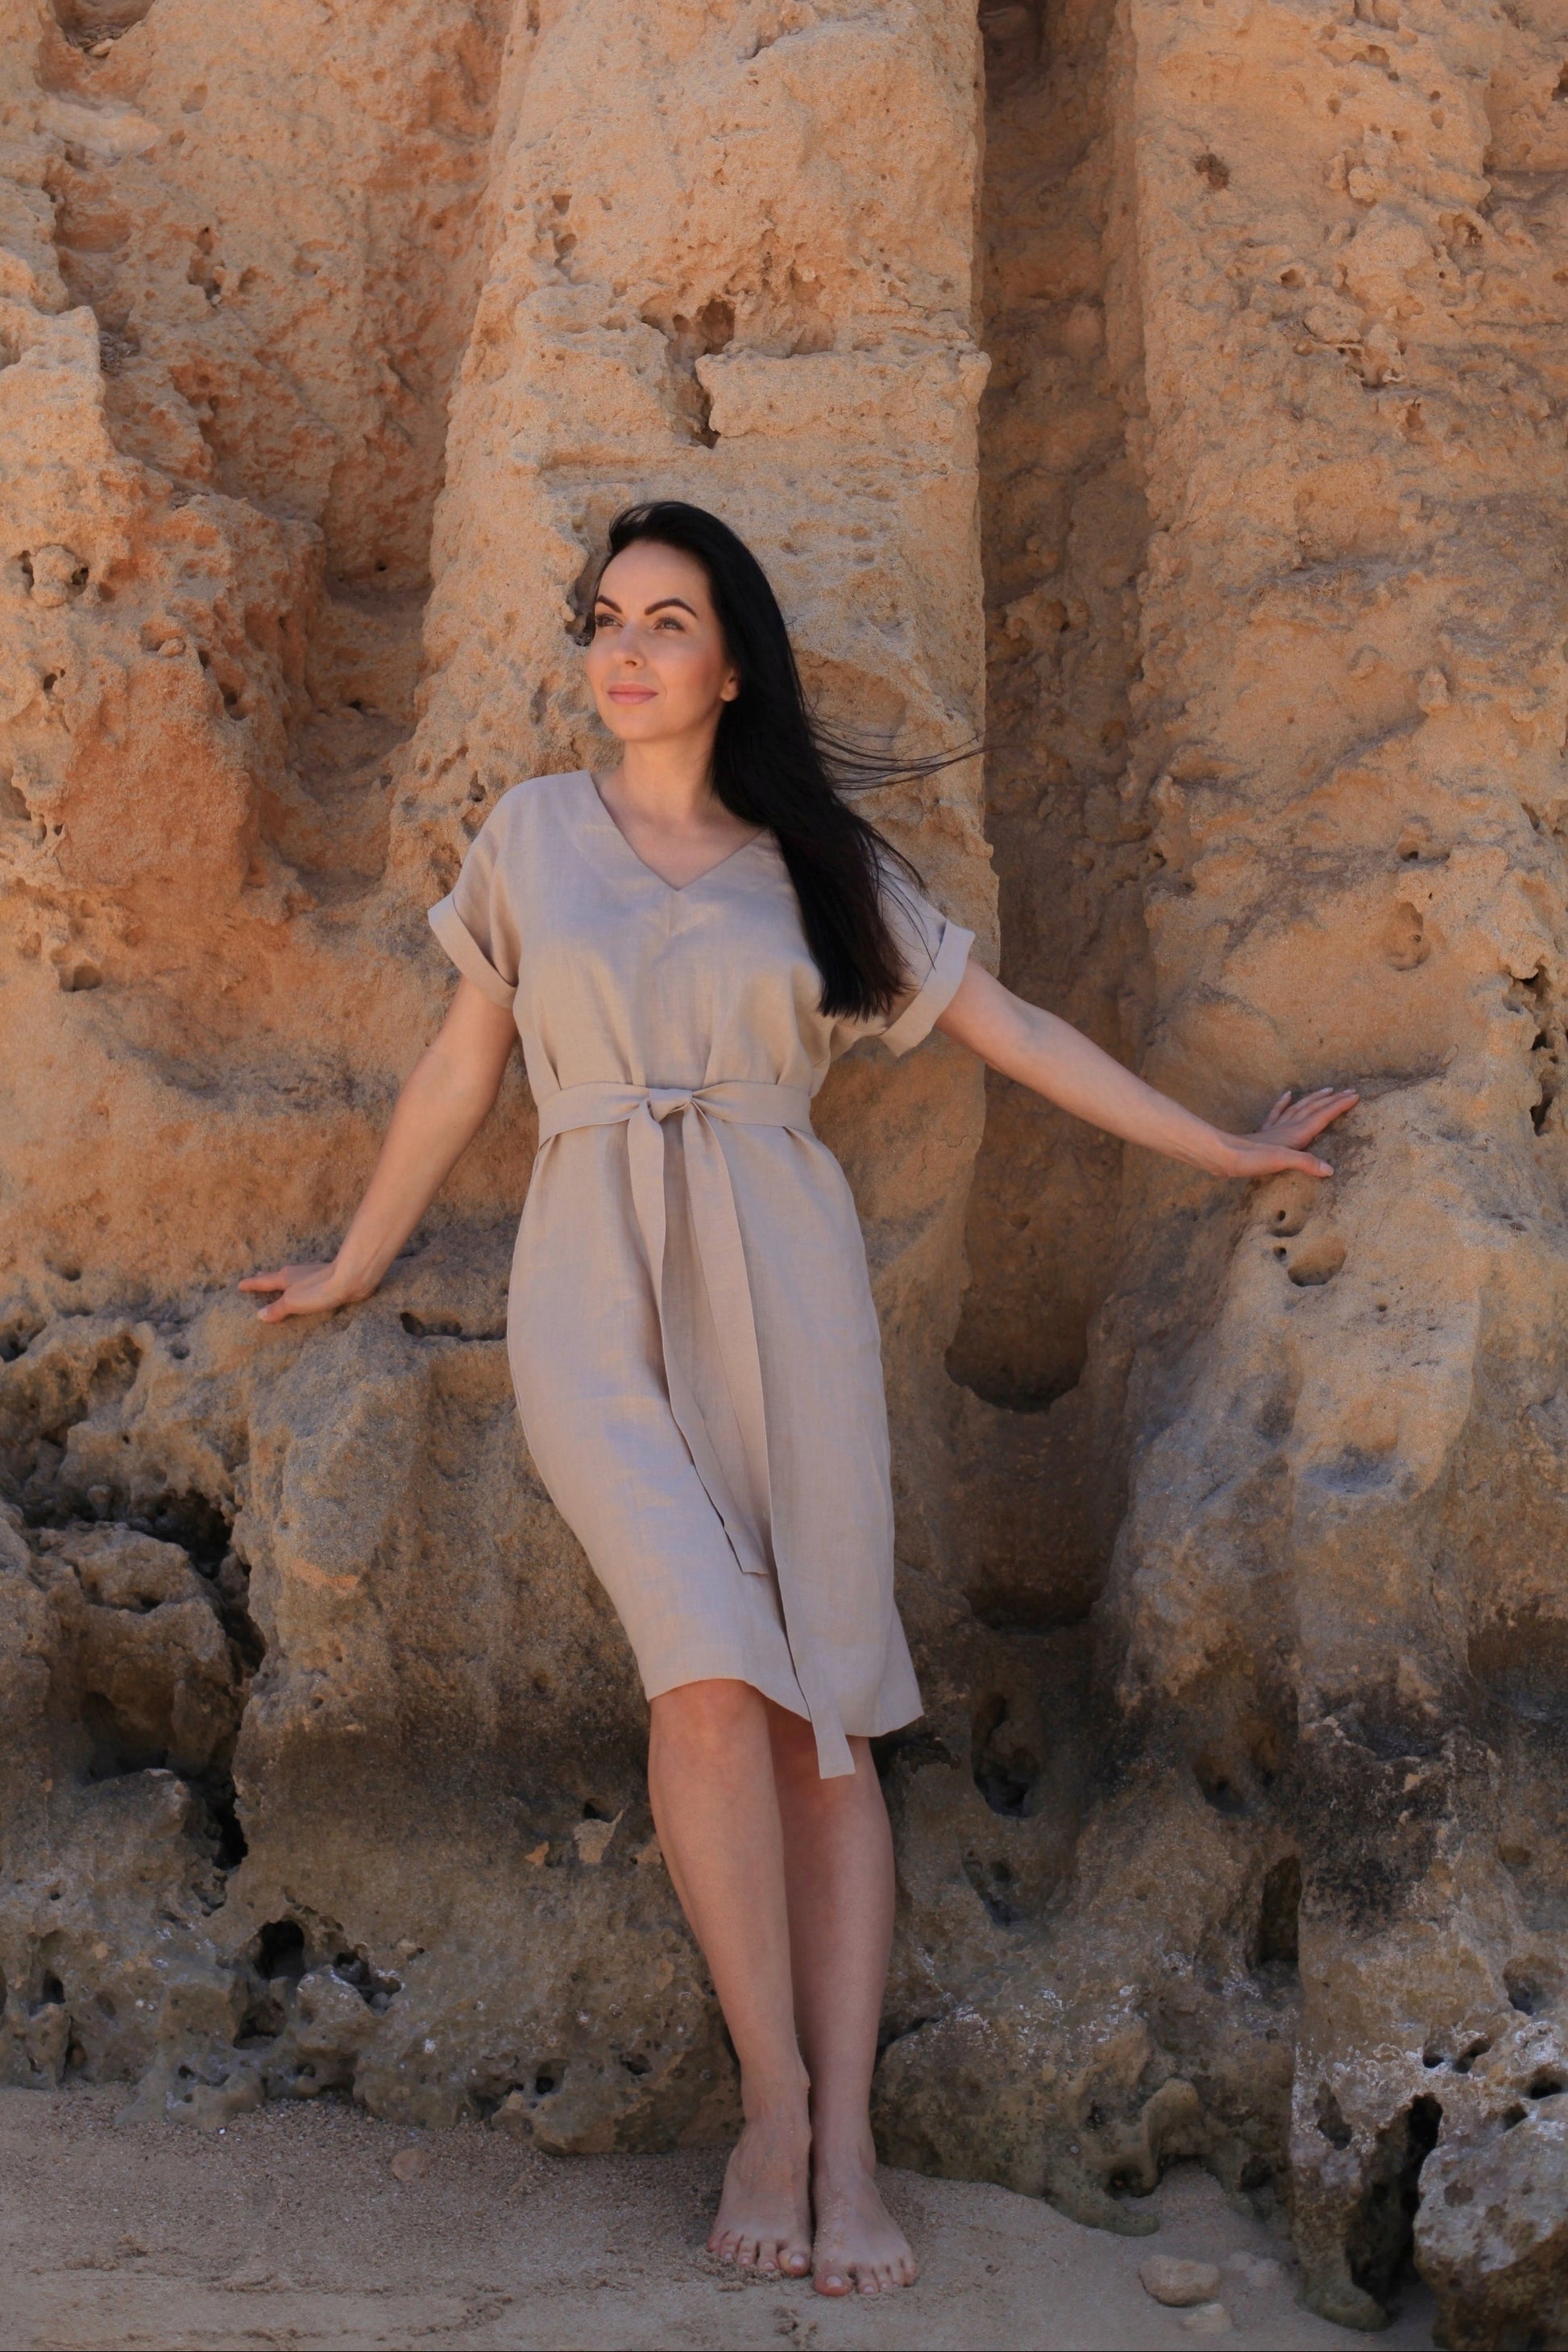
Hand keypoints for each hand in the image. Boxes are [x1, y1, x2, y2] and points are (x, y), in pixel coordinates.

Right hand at [239, 1261, 369, 1323]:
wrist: (351, 1278)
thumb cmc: (319, 1290)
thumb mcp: (293, 1302)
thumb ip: (277, 1309)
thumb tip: (260, 1315)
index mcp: (285, 1277)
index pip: (263, 1282)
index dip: (251, 1284)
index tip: (239, 1284)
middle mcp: (297, 1273)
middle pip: (277, 1276)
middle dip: (266, 1279)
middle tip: (258, 1278)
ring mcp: (313, 1275)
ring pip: (294, 1277)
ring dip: (285, 1281)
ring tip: (281, 1285)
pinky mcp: (328, 1280)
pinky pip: (309, 1283)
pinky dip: (302, 1286)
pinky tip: (308, 1290)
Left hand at [1217, 1086, 1359, 1181]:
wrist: (1223, 1155)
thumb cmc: (1252, 1159)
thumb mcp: (1282, 1162)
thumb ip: (1306, 1163)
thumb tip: (1330, 1169)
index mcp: (1296, 1133)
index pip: (1323, 1116)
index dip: (1340, 1106)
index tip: (1356, 1095)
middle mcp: (1287, 1127)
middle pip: (1314, 1108)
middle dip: (1332, 1100)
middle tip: (1348, 1090)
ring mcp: (1275, 1129)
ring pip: (1299, 1108)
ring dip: (1314, 1099)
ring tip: (1326, 1090)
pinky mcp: (1263, 1133)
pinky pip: (1276, 1114)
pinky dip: (1284, 1104)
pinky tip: (1287, 1096)